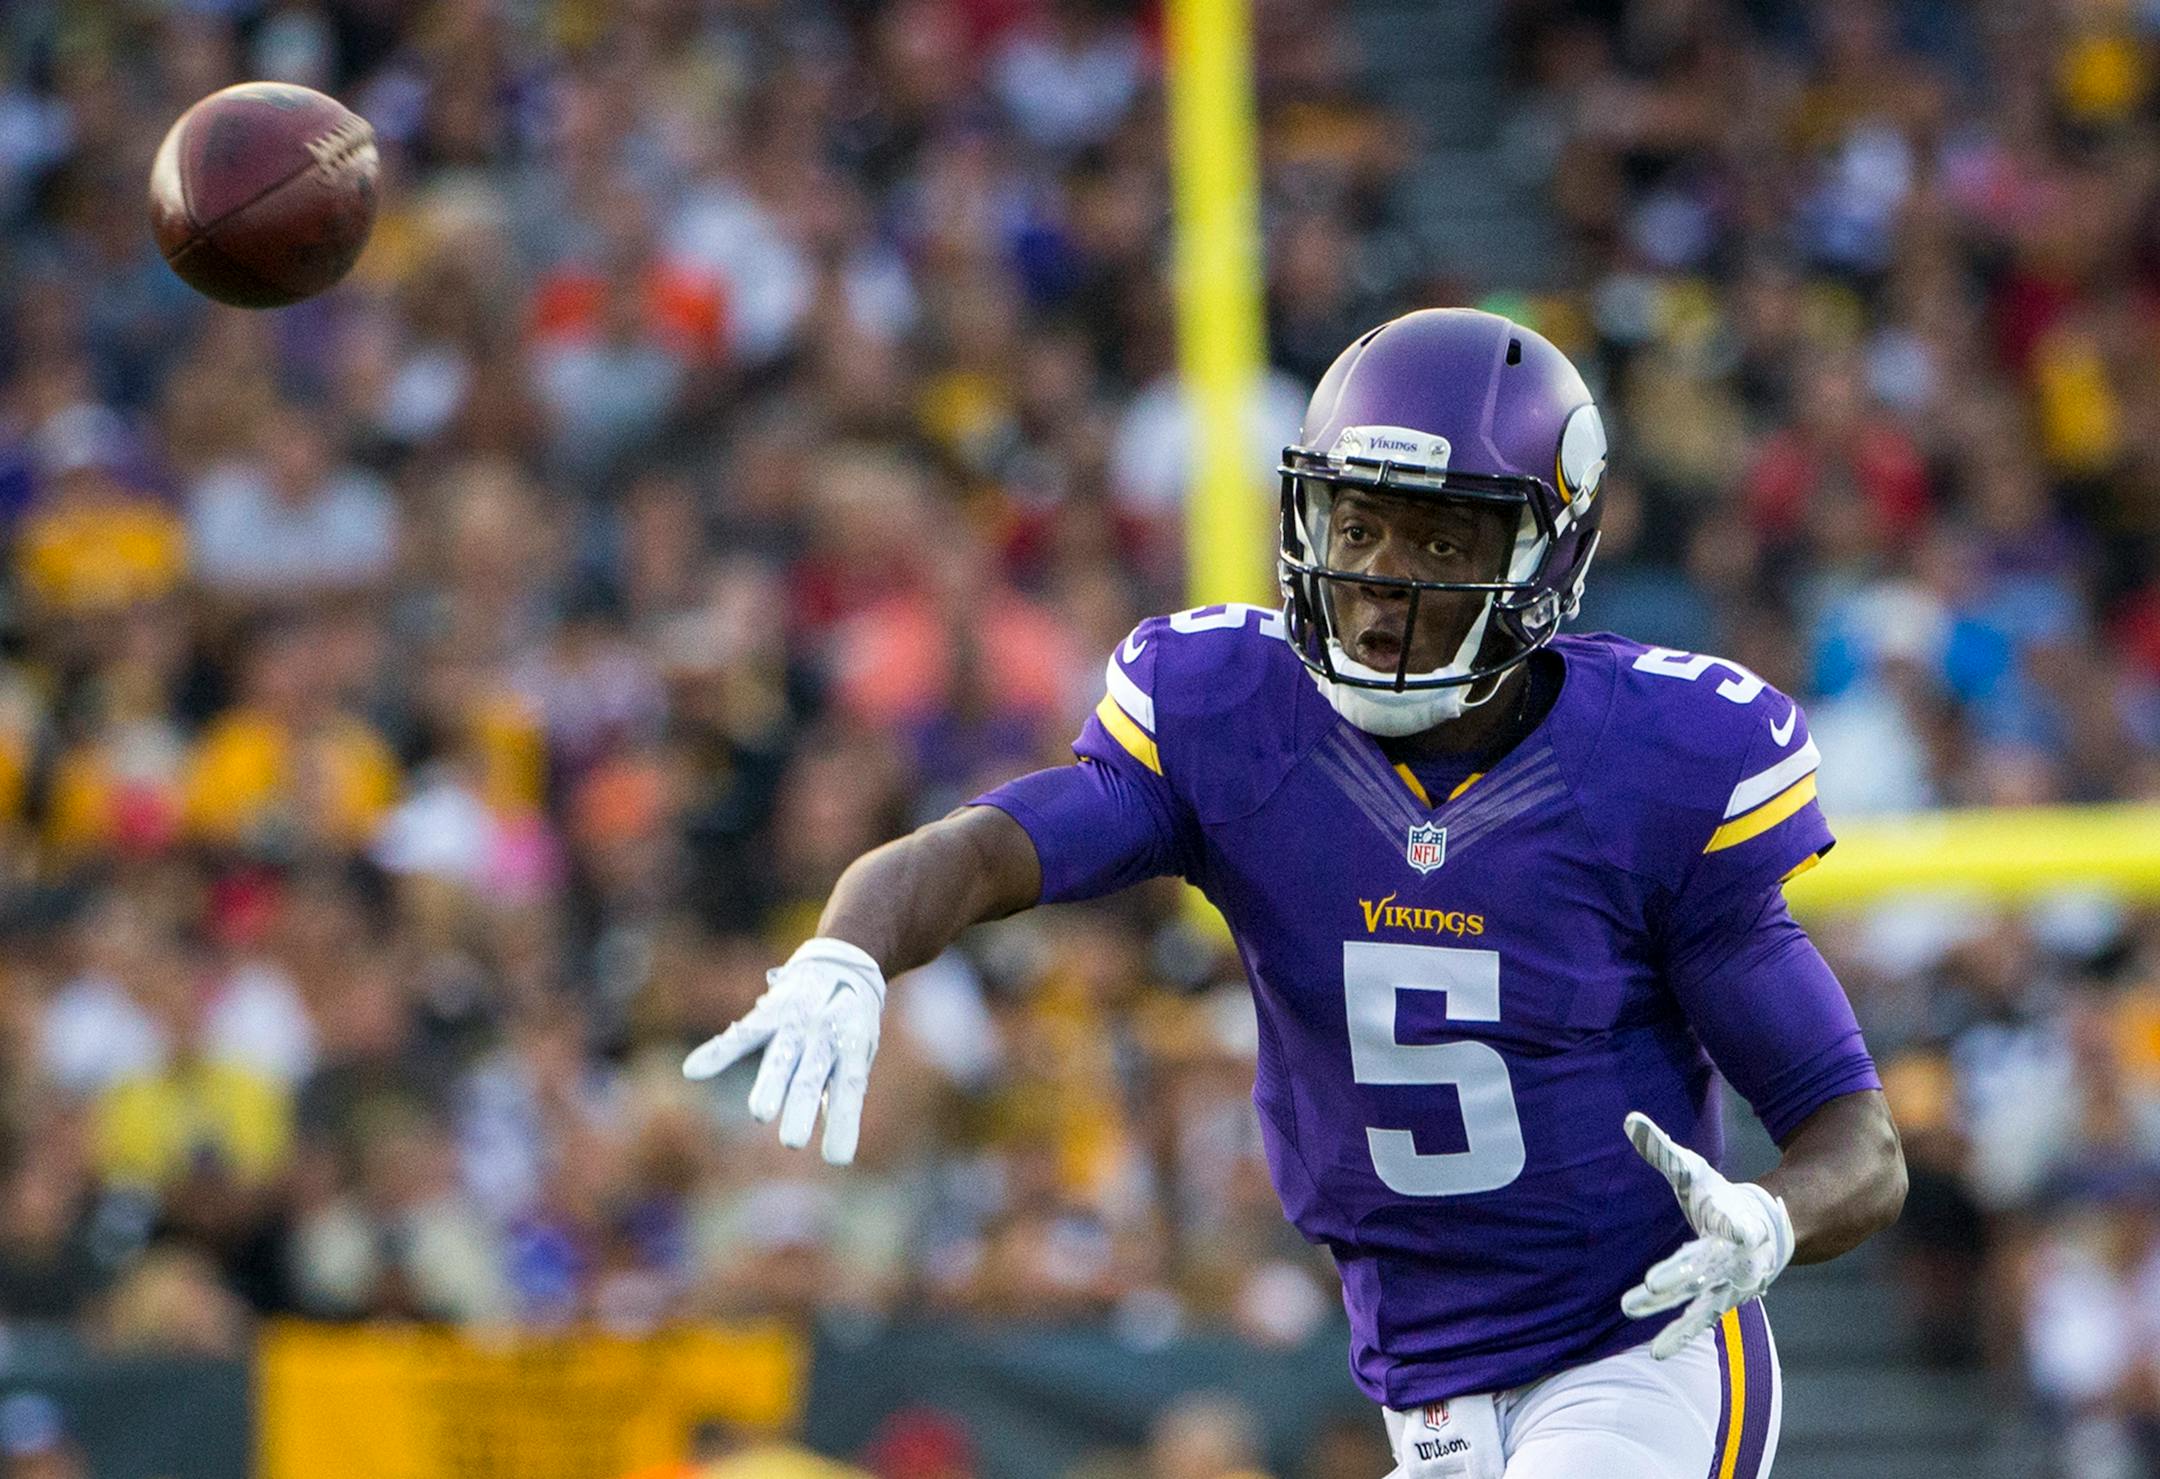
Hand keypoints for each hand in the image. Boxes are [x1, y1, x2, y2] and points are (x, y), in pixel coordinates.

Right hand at [682, 937, 885, 1165]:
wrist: (844, 962)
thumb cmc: (848, 1023)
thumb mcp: (857, 1051)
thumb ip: (841, 1087)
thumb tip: (836, 1135)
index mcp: (852, 1050)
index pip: (849, 1090)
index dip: (844, 1122)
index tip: (838, 1158)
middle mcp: (825, 1036)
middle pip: (811, 1076)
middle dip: (801, 1107)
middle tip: (793, 1142)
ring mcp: (797, 1023)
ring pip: (781, 1057)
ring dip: (769, 1086)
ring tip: (760, 1114)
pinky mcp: (770, 1013)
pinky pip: (743, 1034)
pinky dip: (718, 1052)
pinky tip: (694, 1071)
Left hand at [1620, 1111, 1794, 1358]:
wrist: (1768, 1231)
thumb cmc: (1722, 1198)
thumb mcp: (1694, 1173)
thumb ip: (1662, 1151)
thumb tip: (1628, 1119)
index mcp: (1732, 1220)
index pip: (1733, 1223)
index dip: (1736, 1226)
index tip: (1741, 1229)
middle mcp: (1735, 1256)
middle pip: (1705, 1266)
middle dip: (1680, 1275)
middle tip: (1652, 1286)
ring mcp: (1731, 1283)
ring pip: (1700, 1299)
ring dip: (1674, 1313)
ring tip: (1637, 1316)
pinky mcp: (1724, 1300)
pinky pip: (1701, 1319)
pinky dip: (1681, 1332)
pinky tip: (1659, 1351)